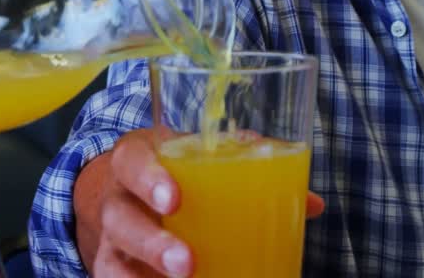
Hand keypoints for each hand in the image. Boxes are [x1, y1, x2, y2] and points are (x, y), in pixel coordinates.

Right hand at [84, 128, 323, 276]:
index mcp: (138, 159)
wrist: (132, 189)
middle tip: (186, 261)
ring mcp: (113, 238)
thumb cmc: (179, 170)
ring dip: (148, 272)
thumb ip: (248, 167)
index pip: (131, 162)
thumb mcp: (202, 156)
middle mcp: (118, 198)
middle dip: (151, 242)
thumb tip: (310, 203)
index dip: (148, 178)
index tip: (175, 198)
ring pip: (113, 261)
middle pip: (119, 219)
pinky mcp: (116, 267)